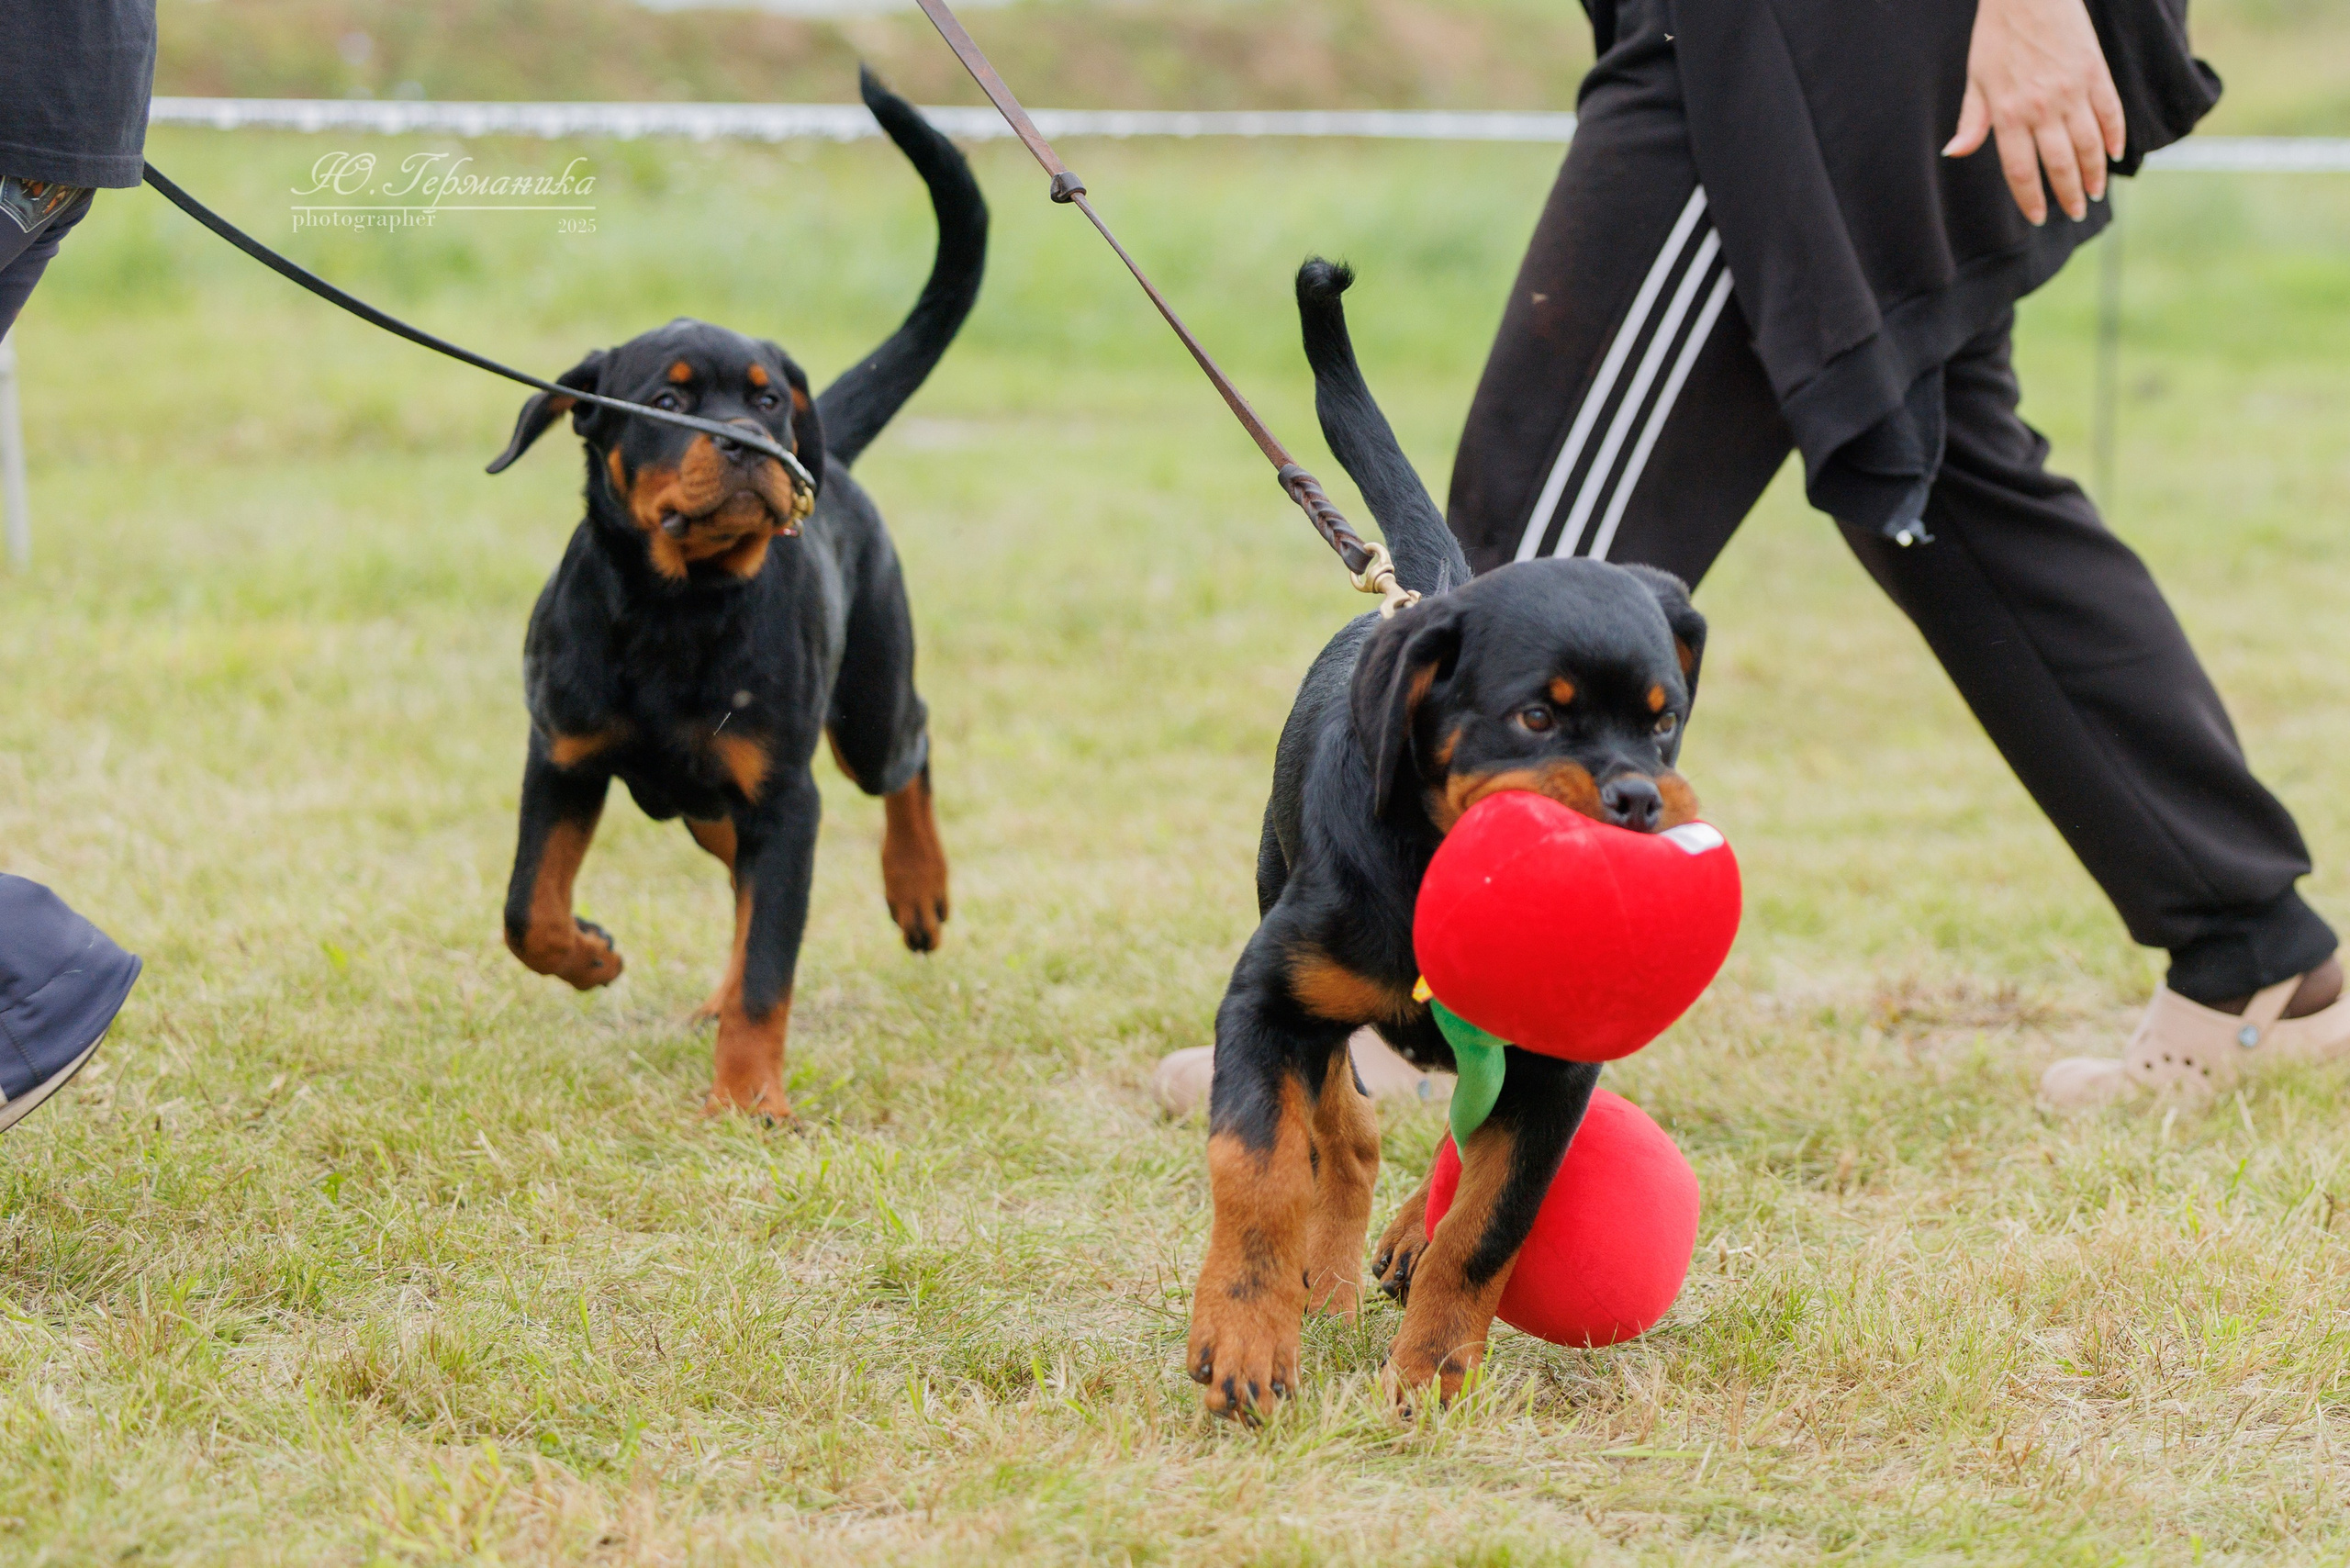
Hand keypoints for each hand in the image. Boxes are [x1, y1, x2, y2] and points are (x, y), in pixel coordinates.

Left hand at [1943, 0, 2127, 224]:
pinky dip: (2115, 136)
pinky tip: (2113, 155)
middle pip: (2060, 165)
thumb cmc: (1997, 36)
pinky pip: (2110, 112)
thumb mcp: (1976, 79)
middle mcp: (2042, 108)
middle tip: (2076, 213)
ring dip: (2094, 174)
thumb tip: (1954, 153)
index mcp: (2008, 114)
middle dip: (2068, 194)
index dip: (2031, 199)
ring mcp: (2072, 91)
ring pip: (2088, 145)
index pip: (2021, 171)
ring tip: (2094, 193)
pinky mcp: (2095, 73)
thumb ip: (1971, 121)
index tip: (2039, 216)